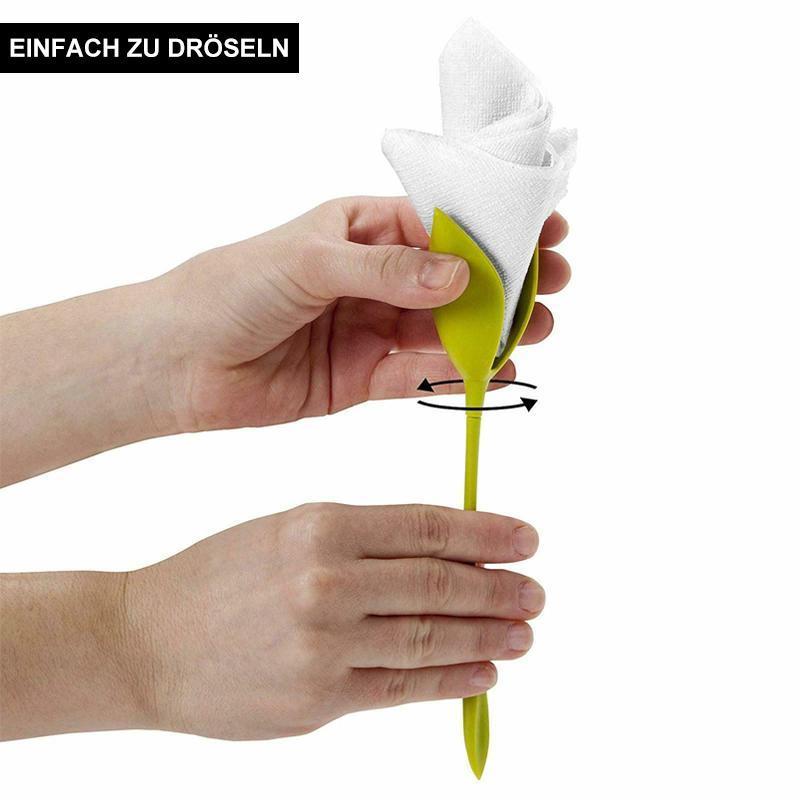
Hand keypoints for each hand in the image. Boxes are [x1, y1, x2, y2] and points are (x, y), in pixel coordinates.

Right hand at [122, 503, 544, 739]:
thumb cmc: (220, 575)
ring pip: (432, 638)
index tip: (526, 539)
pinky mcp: (319, 699)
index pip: (428, 527)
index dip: (486, 533)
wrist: (146, 638)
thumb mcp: (291, 530)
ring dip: (489, 636)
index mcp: (322, 526)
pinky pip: (404, 687)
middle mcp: (329, 582)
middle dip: (500, 589)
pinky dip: (453, 680)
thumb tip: (444, 550)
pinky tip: (484, 673)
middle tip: (536, 592)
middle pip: (441, 584)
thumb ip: (366, 540)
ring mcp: (326, 646)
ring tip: (523, 633)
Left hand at [161, 197, 570, 430]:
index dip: (493, 230)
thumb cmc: (229, 289)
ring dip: (491, 331)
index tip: (543, 231)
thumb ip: (384, 269)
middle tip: (551, 288)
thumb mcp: (308, 260)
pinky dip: (455, 375)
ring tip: (535, 333)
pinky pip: (418, 376)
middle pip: (453, 281)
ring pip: (443, 330)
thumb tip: (459, 275)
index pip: (441, 226)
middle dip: (505, 283)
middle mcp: (373, 279)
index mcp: (361, 231)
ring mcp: (371, 330)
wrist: (178, 362)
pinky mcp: (362, 379)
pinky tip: (494, 372)